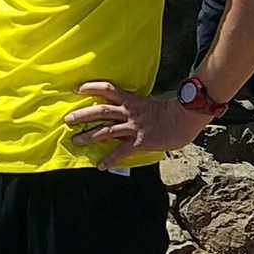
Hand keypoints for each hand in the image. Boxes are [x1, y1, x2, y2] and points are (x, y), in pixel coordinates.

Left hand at [64, 82, 203, 170]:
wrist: (185, 118)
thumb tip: (129, 112)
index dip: (92, 87)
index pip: (108, 89)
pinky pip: (121, 151)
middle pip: (101, 111)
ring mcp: (134, 127)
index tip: (77, 88)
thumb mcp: (150, 104)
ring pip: (106, 130)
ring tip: (75, 141)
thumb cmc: (171, 112)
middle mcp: (129, 112)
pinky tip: (100, 166)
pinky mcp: (140, 141)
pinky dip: (110, 159)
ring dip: (89, 136)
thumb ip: (137, 108)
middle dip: (82, 115)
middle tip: (68, 120)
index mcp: (132, 100)